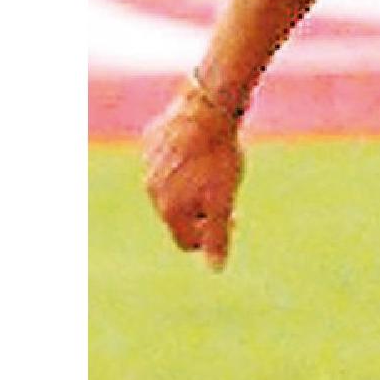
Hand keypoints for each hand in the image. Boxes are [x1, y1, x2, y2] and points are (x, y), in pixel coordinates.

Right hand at [140, 81, 245, 270]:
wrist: (206, 110)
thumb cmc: (219, 159)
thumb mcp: (224, 202)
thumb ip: (218, 237)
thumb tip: (215, 269)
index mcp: (170, 209)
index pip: (187, 243)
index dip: (211, 239)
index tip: (232, 222)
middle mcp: (152, 191)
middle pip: (179, 217)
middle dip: (202, 214)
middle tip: (225, 199)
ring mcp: (148, 166)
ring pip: (171, 190)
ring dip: (192, 190)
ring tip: (213, 173)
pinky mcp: (150, 143)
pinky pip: (165, 164)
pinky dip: (182, 166)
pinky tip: (200, 153)